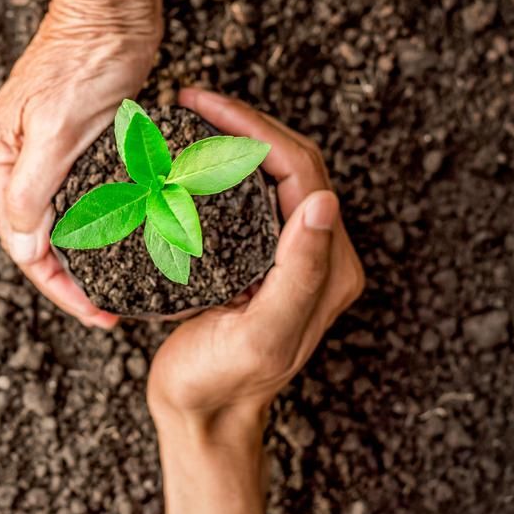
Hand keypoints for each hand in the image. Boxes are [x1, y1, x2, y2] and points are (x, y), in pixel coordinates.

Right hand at [0, 0, 161, 328]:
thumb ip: (32, 189)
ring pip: (59, 222)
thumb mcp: (56, 127)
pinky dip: (98, 225)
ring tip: (118, 288)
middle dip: (70, 280)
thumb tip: (22, 247)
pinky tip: (121, 242)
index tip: (96, 314)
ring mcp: (41, 153)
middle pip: (37, 238)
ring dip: (85, 256)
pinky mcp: (72, 144)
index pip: (21, 243)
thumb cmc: (85, 58)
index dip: (58, 286)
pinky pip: (80, 198)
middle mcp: (14, 161)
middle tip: (110, 310)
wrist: (113, 6)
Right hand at [146, 88, 364, 513]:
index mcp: (327, 264)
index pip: (300, 169)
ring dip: (233, 138)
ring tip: (189, 118)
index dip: (254, 128)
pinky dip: (219, 166)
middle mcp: (315, 251)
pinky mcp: (256, 256)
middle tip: (191, 100)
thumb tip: (324, 201)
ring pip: (268, 173)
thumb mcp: (262, 333)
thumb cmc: (223, 380)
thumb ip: (299, 272)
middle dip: (242, 122)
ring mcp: (285, 252)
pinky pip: (246, 195)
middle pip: (288, 161)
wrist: (200, 412)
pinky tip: (187, 158)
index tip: (203, 105)